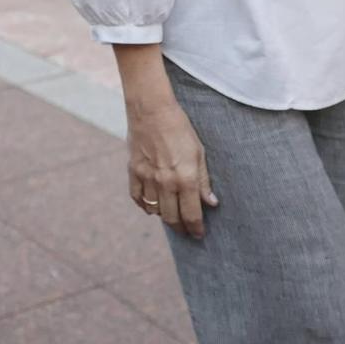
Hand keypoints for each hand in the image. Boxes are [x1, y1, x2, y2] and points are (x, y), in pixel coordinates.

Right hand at [125, 96, 218, 238]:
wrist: (151, 110)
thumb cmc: (179, 128)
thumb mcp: (199, 153)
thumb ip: (203, 180)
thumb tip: (211, 203)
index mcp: (185, 178)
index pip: (191, 214)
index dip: (196, 229)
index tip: (199, 234)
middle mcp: (165, 182)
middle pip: (172, 217)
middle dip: (181, 227)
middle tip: (186, 230)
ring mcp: (147, 177)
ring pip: (154, 210)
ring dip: (164, 216)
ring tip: (171, 215)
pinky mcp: (133, 171)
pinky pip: (137, 197)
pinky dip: (145, 205)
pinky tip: (152, 205)